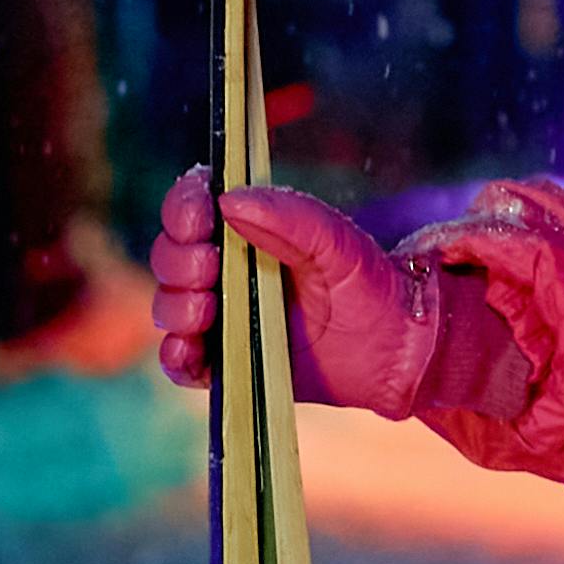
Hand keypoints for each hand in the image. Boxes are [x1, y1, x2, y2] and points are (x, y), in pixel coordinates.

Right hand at [144, 162, 435, 410]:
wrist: (396, 348)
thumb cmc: (369, 286)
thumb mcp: (337, 243)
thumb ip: (292, 216)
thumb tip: (230, 201)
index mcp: (245, 231)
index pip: (191, 210)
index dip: (183, 208)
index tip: (200, 216)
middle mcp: (224, 272)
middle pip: (169, 258)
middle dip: (179, 261)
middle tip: (210, 267)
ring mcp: (222, 318)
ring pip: (167, 307)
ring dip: (175, 305)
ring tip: (208, 309)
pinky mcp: (226, 361)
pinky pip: (181, 362)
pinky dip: (175, 356)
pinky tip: (190, 349)